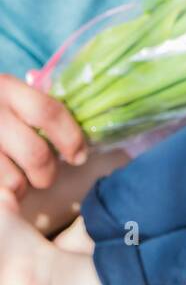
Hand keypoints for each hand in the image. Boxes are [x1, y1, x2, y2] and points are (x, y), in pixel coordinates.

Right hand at [0, 74, 86, 207]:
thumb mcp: (5, 95)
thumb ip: (33, 105)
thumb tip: (74, 135)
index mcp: (4, 88)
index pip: (48, 112)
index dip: (71, 138)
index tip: (78, 155)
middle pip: (36, 153)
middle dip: (47, 173)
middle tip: (45, 177)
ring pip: (13, 181)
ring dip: (20, 188)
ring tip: (16, 182)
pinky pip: (0, 193)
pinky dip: (5, 197)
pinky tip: (2, 188)